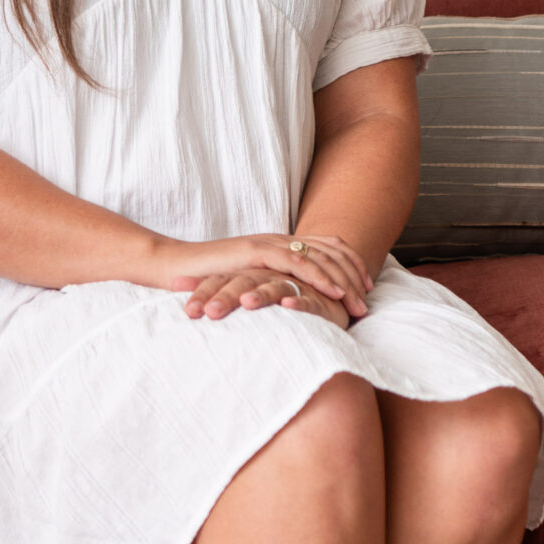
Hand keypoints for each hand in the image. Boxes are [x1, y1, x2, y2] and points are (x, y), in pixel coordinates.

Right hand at [161, 231, 373, 323]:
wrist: (175, 267)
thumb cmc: (209, 280)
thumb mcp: (248, 282)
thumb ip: (271, 285)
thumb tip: (292, 303)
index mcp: (279, 244)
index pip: (326, 247)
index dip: (350, 265)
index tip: (366, 287)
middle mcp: (278, 239)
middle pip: (329, 250)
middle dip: (354, 276)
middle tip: (368, 300)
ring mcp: (267, 243)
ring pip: (318, 257)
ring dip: (343, 280)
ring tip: (357, 303)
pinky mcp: (255, 253)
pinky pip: (296, 262)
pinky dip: (319, 276)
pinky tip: (334, 293)